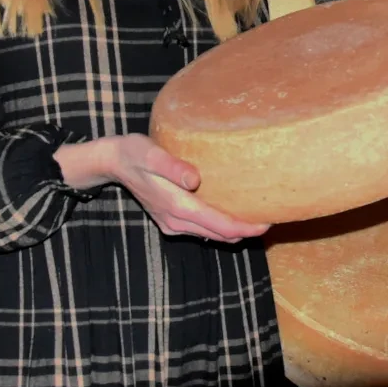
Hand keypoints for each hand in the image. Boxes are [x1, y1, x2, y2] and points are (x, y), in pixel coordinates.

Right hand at [58, 134, 268, 242]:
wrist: (113, 162)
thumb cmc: (136, 152)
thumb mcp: (152, 154)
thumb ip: (173, 167)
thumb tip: (194, 179)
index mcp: (177, 207)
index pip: (220, 225)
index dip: (246, 227)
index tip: (269, 221)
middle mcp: (177, 221)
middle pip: (220, 234)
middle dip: (246, 230)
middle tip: (274, 216)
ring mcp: (173, 223)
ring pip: (212, 234)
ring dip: (234, 229)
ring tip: (259, 215)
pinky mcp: (171, 219)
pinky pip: (202, 228)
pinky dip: (220, 225)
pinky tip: (233, 211)